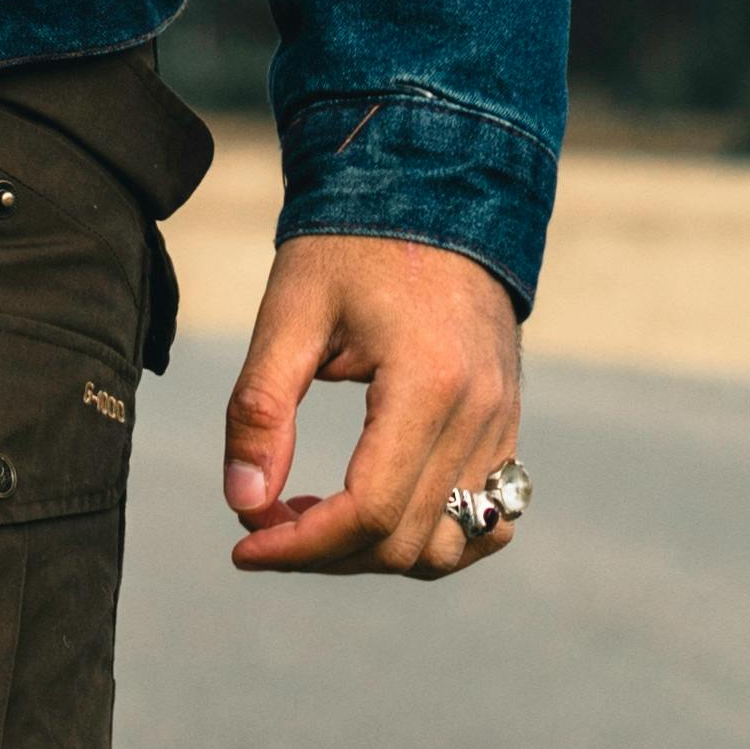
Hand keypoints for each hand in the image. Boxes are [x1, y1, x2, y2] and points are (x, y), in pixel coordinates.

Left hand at [221, 234, 527, 578]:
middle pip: (407, 542)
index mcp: (429, 384)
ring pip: (450, 546)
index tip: (242, 544)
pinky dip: (432, 537)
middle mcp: (480, 415)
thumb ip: (260, 409)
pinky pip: (485, 520)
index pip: (372, 512)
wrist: (437, 194)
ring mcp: (503, 425)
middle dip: (326, 553)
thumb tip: (244, 504)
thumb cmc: (353, 245)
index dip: (301, 545)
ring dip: (376, 554)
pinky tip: (375, 512)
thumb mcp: (290, 313)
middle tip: (264, 525)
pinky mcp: (507, 427)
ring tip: (315, 517)